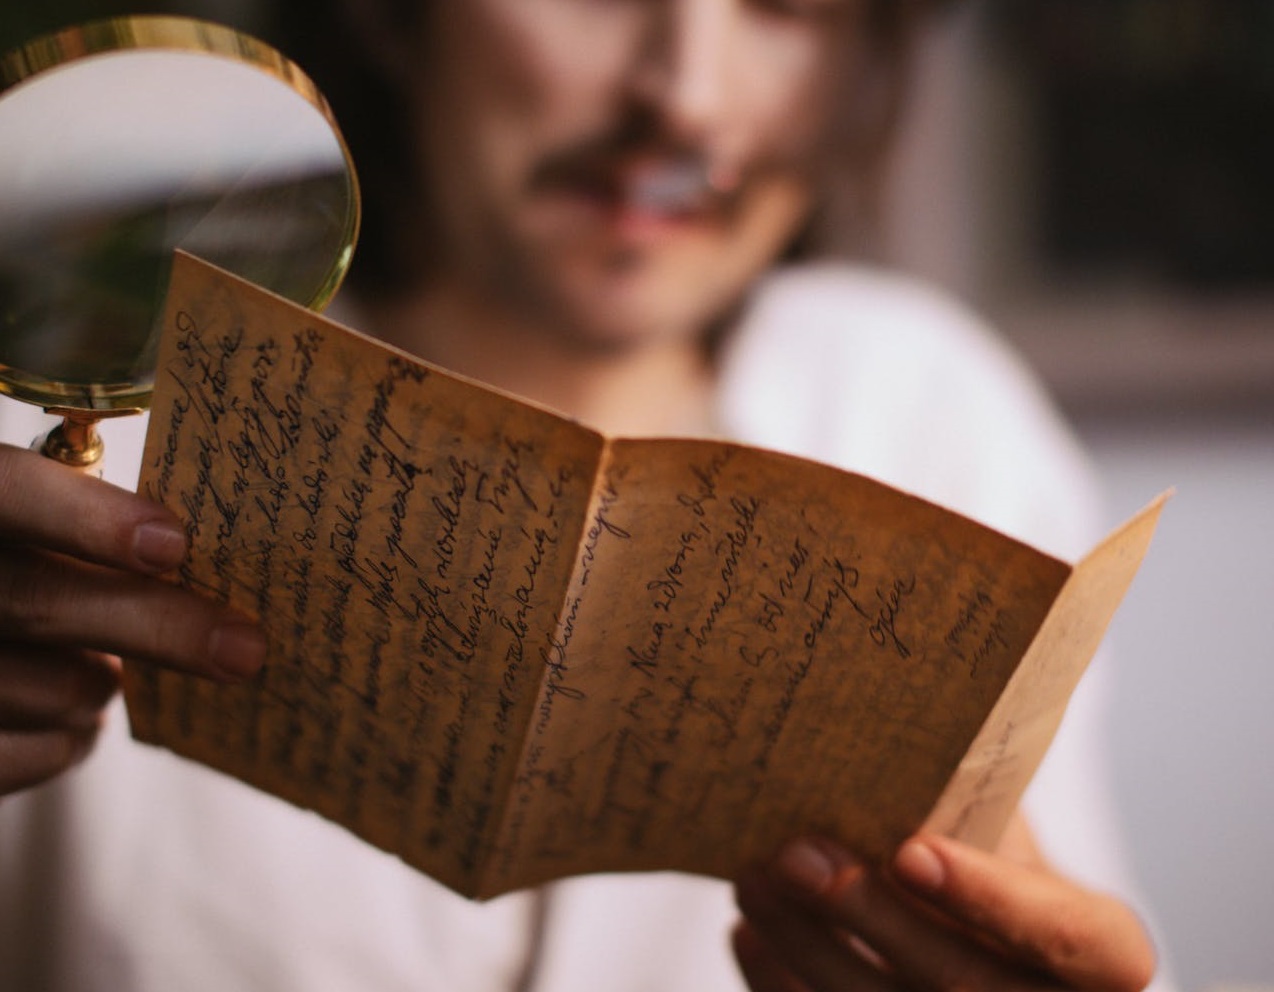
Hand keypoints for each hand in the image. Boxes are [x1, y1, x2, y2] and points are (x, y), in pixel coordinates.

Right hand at [0, 443, 265, 795]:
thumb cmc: (25, 565)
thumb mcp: (40, 521)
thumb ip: (96, 518)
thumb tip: (215, 537)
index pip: (12, 492)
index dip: (90, 518)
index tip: (175, 543)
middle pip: (41, 602)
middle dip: (161, 626)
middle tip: (247, 648)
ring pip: (61, 687)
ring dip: (107, 679)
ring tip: (96, 658)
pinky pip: (48, 753)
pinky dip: (75, 734)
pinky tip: (58, 708)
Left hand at [732, 817, 1156, 991]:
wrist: (992, 943)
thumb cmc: (998, 869)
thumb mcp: (1009, 837)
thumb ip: (974, 802)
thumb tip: (893, 730)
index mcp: (1100, 955)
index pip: (1069, 937)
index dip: (993, 899)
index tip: (910, 850)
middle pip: (960, 983)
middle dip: (868, 917)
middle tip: (795, 853)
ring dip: (807, 946)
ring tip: (753, 879)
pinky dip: (782, 984)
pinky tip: (750, 931)